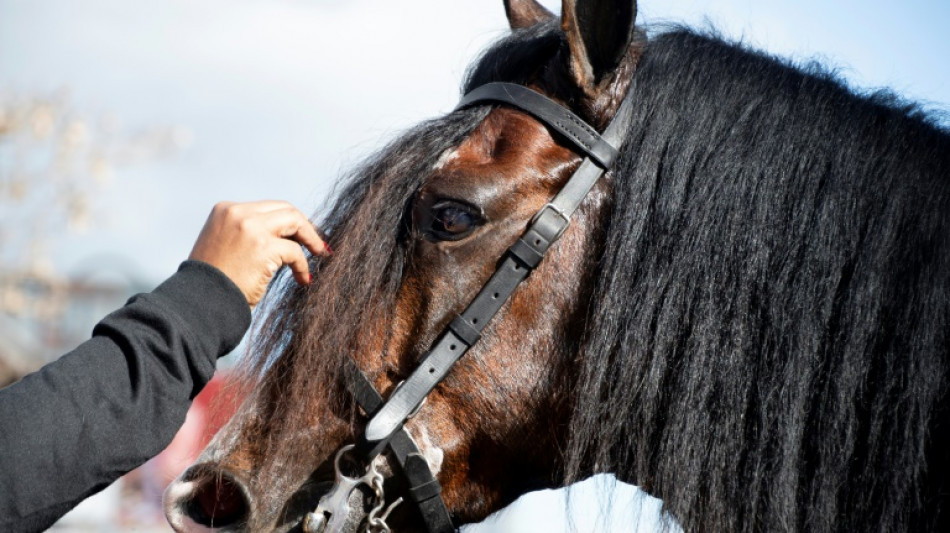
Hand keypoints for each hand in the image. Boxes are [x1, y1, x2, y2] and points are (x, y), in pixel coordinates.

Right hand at [188, 201, 327, 306]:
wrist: (197, 302)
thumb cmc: (213, 283)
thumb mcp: (225, 246)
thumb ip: (249, 234)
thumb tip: (287, 237)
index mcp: (226, 210)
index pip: (268, 208)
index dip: (289, 222)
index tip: (302, 237)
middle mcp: (238, 213)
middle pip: (285, 209)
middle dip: (305, 226)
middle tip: (318, 245)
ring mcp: (250, 228)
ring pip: (295, 221)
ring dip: (312, 239)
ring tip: (321, 255)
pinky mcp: (263, 247)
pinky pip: (295, 252)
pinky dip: (303, 266)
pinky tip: (303, 279)